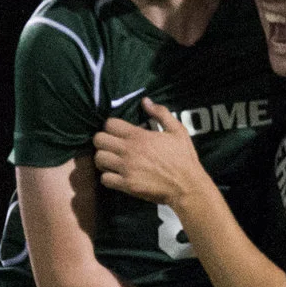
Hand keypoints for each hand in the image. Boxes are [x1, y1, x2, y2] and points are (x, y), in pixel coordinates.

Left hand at [93, 99, 212, 206]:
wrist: (187, 185)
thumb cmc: (183, 157)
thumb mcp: (177, 130)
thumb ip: (161, 113)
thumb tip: (145, 100)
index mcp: (139, 136)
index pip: (109, 124)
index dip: (111, 126)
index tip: (117, 132)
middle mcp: (129, 151)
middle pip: (98, 140)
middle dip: (103, 141)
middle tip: (111, 146)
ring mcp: (126, 168)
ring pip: (98, 159)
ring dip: (103, 159)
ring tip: (111, 160)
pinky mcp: (127, 185)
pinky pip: (104, 179)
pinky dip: (108, 177)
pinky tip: (116, 175)